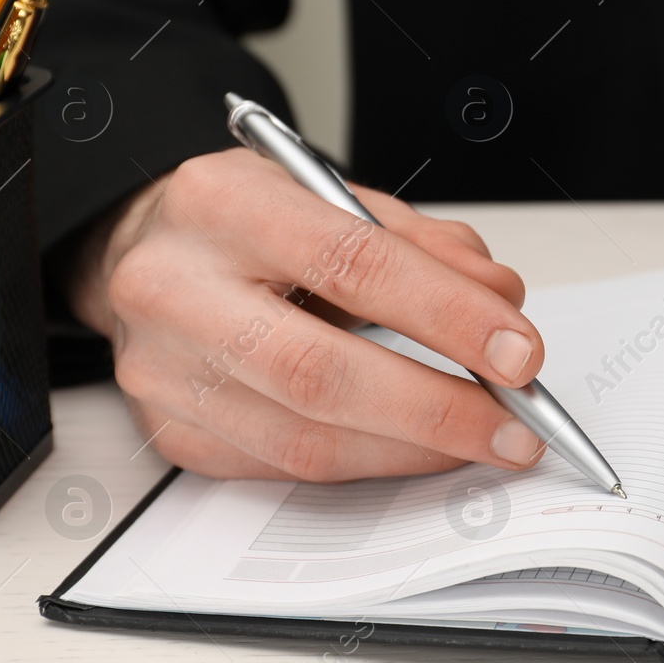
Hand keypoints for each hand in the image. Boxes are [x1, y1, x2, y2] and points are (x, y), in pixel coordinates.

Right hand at [63, 148, 548, 479]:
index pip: (352, 264)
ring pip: (306, 439)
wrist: (143, 250)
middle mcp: (175, 289)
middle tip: (517, 423)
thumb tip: (500, 303)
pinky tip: (418, 449)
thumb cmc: (248, 222)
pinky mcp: (171, 431)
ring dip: (414, 450)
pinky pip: (286, 467)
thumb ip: (420, 244)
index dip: (447, 317)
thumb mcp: (332, 195)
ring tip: (485, 442)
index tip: (519, 352)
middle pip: (320, 372)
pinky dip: (369, 462)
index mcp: (221, 205)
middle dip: (439, 408)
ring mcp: (163, 370)